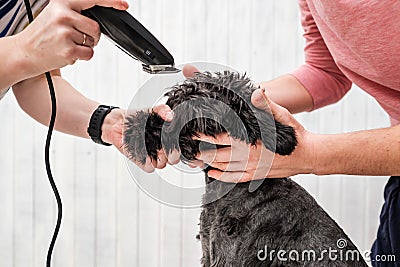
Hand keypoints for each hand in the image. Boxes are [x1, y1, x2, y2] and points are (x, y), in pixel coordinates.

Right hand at [13, 0, 128, 75]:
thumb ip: (75, 12)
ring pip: (93, 42)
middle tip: (75, 38)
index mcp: (62, 3)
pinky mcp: (68, 49)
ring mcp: (66, 32)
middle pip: (96, 27)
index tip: (123, 5)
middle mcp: (63, 15)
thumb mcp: (56, 15)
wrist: (24, 52)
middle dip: (92, 36)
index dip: (111, 2)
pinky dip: (82, 56)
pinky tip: (67, 53)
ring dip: (85, 47)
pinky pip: (89, 54)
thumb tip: (97, 18)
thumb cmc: (42, 35)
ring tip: (67, 45)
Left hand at [101, 104, 179, 172]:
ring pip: (162, 165)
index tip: (180, 145)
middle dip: (172, 156)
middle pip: (174, 160)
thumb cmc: (138, 117)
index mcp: (168, 138)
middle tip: (166, 148)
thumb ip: (162, 110)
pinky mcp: (141, 161)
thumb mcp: (152, 110)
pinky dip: (148, 163)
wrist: (119, 122)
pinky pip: (149, 168)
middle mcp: (162, 148)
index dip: (183, 149)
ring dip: (160, 159)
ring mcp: (153, 156)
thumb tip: (170, 115)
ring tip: (154, 149)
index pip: (182, 148)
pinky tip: (145, 155)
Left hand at [192, 88, 315, 181]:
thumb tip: (255, 91)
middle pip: (217, 154)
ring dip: (208, 163)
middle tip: (188, 147)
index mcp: (250, 141)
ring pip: (223, 167)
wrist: (309, 155)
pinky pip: (235, 178)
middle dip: (201, 151)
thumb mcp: (282, 116)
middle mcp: (248, 157)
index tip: (191, 133)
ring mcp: (252, 168)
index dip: (204, 135)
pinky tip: (213, 174)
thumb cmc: (295, 135)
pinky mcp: (257, 175)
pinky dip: (222, 176)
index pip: (220, 138)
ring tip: (196, 158)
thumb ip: (266, 104)